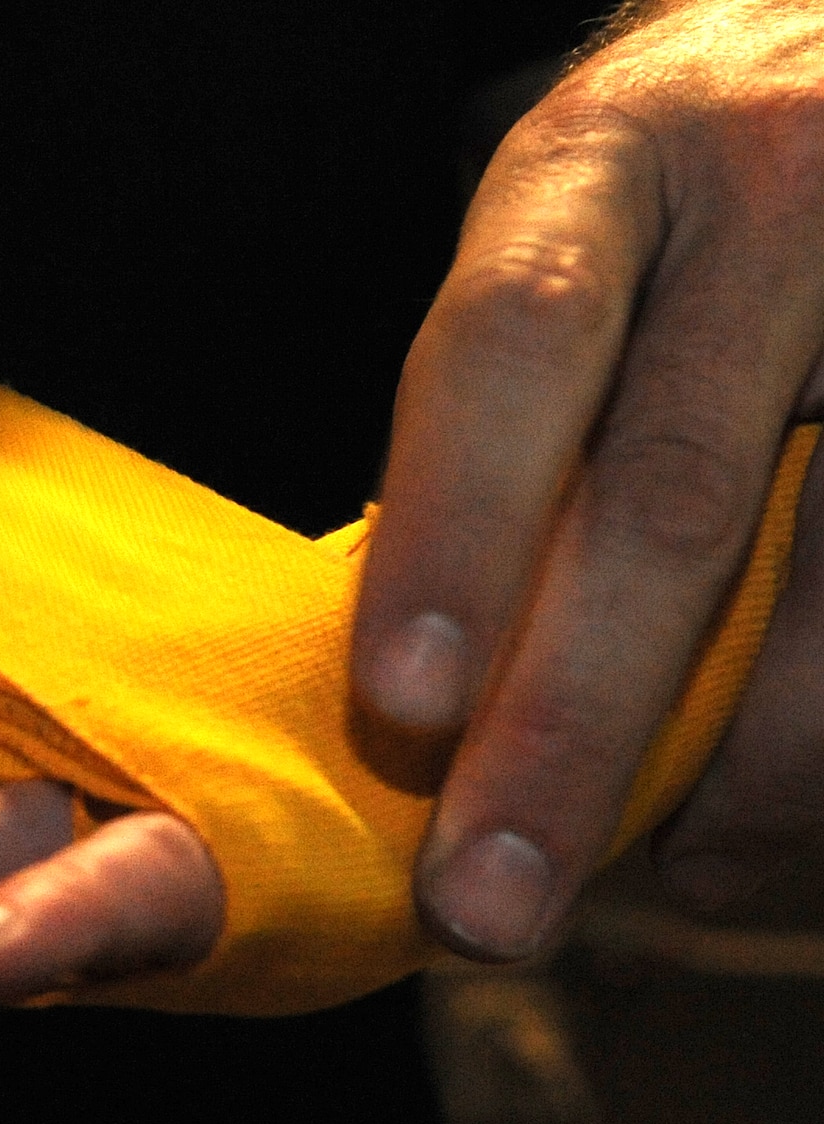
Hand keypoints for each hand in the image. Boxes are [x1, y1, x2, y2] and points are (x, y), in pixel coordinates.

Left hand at [352, 0, 823, 957]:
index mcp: (607, 160)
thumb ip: (510, 414)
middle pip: (676, 492)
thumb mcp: (577, 236)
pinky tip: (764, 814)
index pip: (514, 346)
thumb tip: (422, 683)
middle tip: (487, 905)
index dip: (457, 532)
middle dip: (574, 725)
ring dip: (747, 769)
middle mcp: (778, 187)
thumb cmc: (685, 194)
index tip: (403, 709)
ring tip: (655, 872)